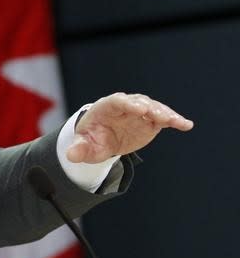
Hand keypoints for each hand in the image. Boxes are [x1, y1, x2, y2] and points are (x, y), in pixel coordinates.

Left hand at [67, 92, 193, 163]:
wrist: (102, 139)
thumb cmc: (90, 140)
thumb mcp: (84, 146)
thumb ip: (78, 149)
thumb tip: (71, 155)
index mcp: (105, 107)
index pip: (116, 101)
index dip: (127, 104)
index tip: (138, 108)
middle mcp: (125, 105)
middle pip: (138, 102)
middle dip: (148, 107)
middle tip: (158, 114)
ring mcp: (140, 112)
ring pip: (154, 108)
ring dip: (164, 113)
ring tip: (175, 121)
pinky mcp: (151, 120)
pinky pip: (164, 118)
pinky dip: (175, 120)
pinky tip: (186, 125)